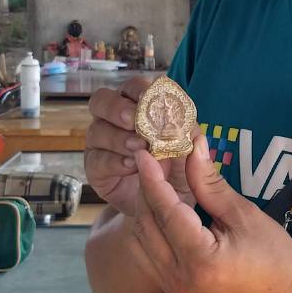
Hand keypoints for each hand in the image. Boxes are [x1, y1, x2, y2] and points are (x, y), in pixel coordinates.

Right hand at [85, 78, 196, 214]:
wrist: (163, 205)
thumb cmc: (177, 172)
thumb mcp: (189, 155)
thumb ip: (190, 142)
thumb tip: (195, 134)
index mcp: (137, 106)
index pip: (133, 87)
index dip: (139, 90)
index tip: (149, 98)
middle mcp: (114, 120)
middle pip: (102, 100)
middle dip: (117, 107)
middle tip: (134, 120)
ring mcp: (101, 143)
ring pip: (97, 130)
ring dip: (119, 137)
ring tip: (139, 148)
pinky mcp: (95, 168)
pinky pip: (97, 160)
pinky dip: (114, 161)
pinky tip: (131, 166)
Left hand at [131, 140, 291, 292]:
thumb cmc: (276, 258)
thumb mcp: (245, 215)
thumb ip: (210, 184)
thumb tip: (193, 147)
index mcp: (199, 260)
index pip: (165, 211)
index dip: (152, 179)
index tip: (144, 152)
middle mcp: (178, 279)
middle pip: (147, 225)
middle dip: (147, 189)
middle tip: (154, 160)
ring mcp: (174, 289)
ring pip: (144, 240)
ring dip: (147, 209)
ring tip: (158, 179)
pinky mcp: (176, 291)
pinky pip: (153, 254)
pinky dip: (154, 228)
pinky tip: (166, 207)